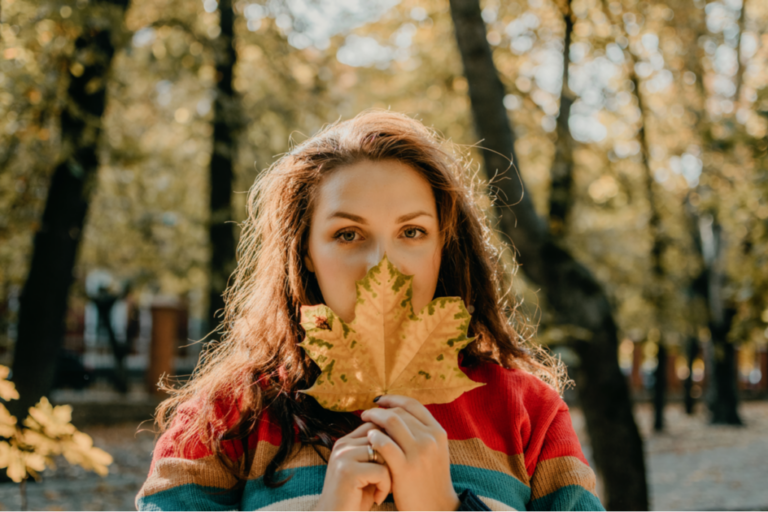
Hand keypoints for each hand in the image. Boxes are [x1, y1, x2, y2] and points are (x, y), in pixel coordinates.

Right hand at [313, 422, 391, 510]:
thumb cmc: (356, 499)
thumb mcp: (366, 472)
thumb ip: (376, 453)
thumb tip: (400, 437)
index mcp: (345, 442)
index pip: (375, 427)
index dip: (389, 444)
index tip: (389, 466)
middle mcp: (342, 446)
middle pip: (382, 439)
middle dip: (391, 461)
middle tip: (385, 482)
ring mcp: (343, 457)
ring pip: (384, 454)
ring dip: (389, 475)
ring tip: (381, 490)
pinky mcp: (347, 471)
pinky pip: (381, 471)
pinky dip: (385, 487)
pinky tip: (377, 499)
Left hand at [360, 395, 459, 510]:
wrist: (436, 508)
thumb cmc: (430, 480)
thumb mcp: (434, 452)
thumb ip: (422, 433)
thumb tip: (399, 413)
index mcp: (438, 432)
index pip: (413, 405)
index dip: (394, 399)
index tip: (381, 401)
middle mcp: (430, 439)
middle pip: (400, 412)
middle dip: (380, 410)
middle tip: (367, 413)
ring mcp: (419, 452)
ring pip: (392, 421)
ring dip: (374, 418)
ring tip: (364, 422)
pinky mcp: (405, 468)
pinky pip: (385, 443)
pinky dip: (374, 437)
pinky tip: (369, 438)